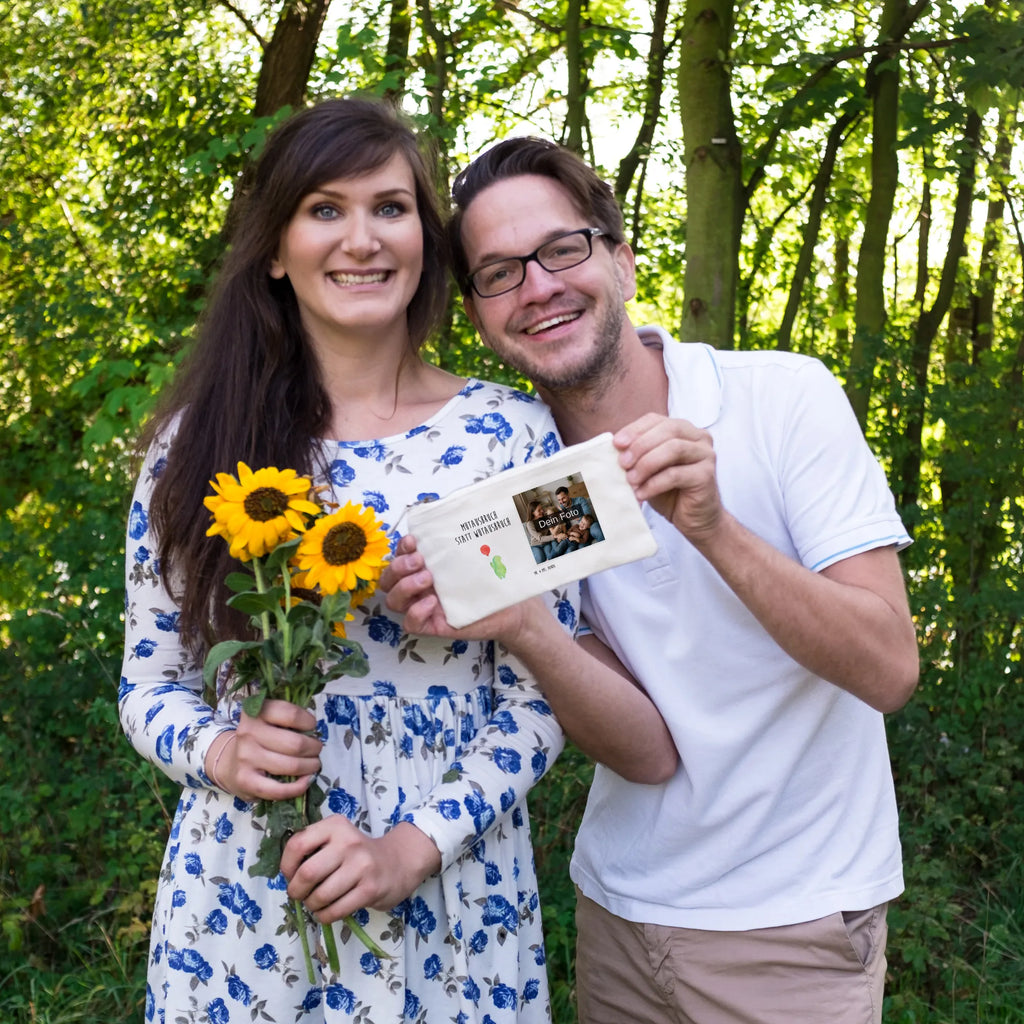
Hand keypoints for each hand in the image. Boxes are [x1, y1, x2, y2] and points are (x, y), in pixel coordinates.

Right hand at [206, 699, 321, 801]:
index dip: (308, 721)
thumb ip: (289, 719)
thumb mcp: (269, 720)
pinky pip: (279, 789)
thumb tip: (315, 731)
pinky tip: (305, 781)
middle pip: (295, 743)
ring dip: (310, 766)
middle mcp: (248, 733)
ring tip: (313, 764)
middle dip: (314, 747)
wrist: (230, 763)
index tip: (311, 726)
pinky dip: (298, 787)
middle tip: (316, 749)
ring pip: (291, 765)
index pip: (290, 714)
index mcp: (256, 712)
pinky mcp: (246, 781)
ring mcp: (246, 758)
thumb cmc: (260, 739)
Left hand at [281, 818, 440, 923]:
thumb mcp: (337, 838)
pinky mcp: (370, 889)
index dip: (286, 866)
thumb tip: (287, 875)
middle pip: (307, 873)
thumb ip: (312, 848)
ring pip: (320, 896)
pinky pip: (335, 910)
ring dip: (312, 905)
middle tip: (300, 894)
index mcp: (335, 826)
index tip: (290, 875)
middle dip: (296, 891)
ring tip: (316, 903)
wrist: (397, 862)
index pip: (297, 844)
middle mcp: (349, 842)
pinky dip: (325, 916)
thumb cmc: (357, 854)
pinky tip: (327, 911)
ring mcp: (362, 866)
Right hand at [380, 535, 535, 642]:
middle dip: (398, 567)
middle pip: (388, 579)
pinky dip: (416, 612)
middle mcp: (420, 586)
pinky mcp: (434, 626)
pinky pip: (411, 624)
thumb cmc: (493, 576)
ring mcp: (425, 606)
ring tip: (428, 579)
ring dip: (405, 587)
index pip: (398, 556)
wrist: (514, 605)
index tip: (414, 540)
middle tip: (421, 561)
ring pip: (393, 601)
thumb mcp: (475, 550)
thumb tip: (454, 505)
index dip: (400, 548)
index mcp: (424, 566)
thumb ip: (460, 533)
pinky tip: (433, 602)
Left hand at [614, 413, 722, 541]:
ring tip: (631, 480)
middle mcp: (699, 437)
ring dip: (646, 464)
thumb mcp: (650, 468)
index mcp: (683, 429)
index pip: (656, 419)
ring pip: (673, 449)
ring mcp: (705, 455)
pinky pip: (676, 474)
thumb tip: (616, 448)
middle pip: (667, 430)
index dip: (635, 429)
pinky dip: (654, 484)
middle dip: (640, 445)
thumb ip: (638, 454)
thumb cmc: (670, 491)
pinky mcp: (706, 475)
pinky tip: (641, 493)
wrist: (694, 519)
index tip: (617, 444)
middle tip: (623, 463)